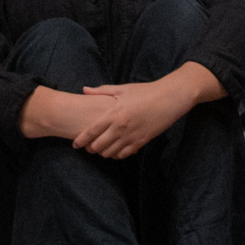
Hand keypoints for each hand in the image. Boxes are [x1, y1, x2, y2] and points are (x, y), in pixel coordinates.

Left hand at [75, 77, 197, 158]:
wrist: (169, 98)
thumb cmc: (145, 91)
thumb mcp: (122, 89)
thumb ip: (101, 91)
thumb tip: (84, 90)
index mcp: (114, 113)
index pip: (91, 131)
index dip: (80, 140)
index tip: (75, 144)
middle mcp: (120, 128)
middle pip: (98, 146)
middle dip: (90, 148)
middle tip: (89, 146)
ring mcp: (131, 136)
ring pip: (110, 153)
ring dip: (103, 152)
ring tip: (102, 148)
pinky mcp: (141, 142)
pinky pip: (124, 154)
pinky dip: (117, 154)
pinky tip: (116, 149)